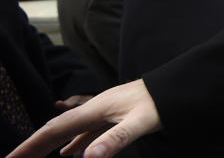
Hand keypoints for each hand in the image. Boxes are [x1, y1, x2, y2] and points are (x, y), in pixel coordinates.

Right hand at [9, 79, 160, 157]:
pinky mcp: (115, 113)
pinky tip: (69, 153)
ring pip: (70, 129)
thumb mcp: (141, 121)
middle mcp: (96, 107)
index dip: (32, 145)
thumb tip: (87, 157)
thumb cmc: (163, 100)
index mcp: (97, 109)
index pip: (56, 129)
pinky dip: (72, 143)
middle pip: (57, 128)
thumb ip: (116, 139)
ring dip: (51, 145)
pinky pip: (86, 130)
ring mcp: (105, 109)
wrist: (180, 83)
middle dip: (35, 145)